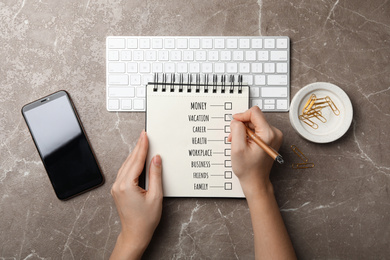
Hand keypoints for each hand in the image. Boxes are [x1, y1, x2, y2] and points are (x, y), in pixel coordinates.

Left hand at [110, 130, 162, 259]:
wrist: (135, 233)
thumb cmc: (145, 219)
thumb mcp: (155, 196)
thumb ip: (156, 175)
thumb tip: (156, 159)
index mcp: (127, 185)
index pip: (137, 160)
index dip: (142, 147)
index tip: (145, 136)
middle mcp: (119, 185)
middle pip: (130, 161)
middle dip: (138, 147)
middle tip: (144, 136)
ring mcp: (116, 187)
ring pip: (126, 165)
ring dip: (134, 154)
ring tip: (141, 144)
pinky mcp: (118, 190)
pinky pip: (124, 171)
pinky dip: (131, 163)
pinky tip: (136, 159)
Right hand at [228, 106, 282, 196]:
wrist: (255, 180)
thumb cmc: (248, 169)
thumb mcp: (237, 148)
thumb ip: (237, 130)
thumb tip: (237, 120)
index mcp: (268, 134)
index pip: (254, 112)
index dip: (242, 116)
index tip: (234, 123)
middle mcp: (274, 133)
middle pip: (254, 118)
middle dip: (242, 126)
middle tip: (235, 138)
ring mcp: (274, 136)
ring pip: (255, 123)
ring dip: (244, 131)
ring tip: (239, 142)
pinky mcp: (271, 138)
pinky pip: (258, 129)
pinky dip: (249, 134)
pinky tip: (244, 143)